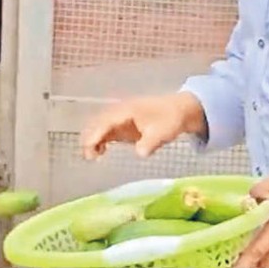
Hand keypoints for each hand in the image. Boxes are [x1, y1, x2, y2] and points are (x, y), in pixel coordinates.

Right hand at [80, 92, 205, 159]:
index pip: (106, 121)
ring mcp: (120, 118)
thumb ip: (150, 142)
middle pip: (98, 123)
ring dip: (92, 139)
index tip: (91, 147)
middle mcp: (120, 112)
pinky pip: (105, 130)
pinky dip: (99, 140)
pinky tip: (100, 152)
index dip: (96, 134)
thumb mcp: (163, 132)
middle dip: (90, 137)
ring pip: (99, 127)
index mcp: (127, 110)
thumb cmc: (170, 120)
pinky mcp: (122, 125)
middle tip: (90, 157)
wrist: (179, 110)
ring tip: (93, 157)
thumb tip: (140, 153)